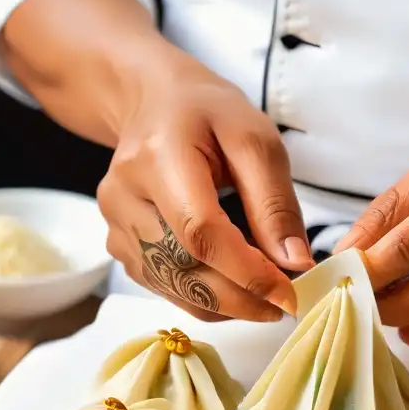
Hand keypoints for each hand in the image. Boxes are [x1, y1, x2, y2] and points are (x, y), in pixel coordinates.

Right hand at [97, 46, 313, 322]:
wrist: (154, 104)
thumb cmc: (208, 115)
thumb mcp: (255, 140)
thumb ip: (275, 203)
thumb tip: (294, 262)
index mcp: (159, 156)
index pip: (200, 232)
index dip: (246, 272)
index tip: (288, 293)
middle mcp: (125, 194)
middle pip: (182, 267)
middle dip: (240, 297)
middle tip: (283, 305)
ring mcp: (114, 222)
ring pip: (171, 285)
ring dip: (224, 304)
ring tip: (263, 298)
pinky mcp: (117, 244)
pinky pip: (162, 286)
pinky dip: (202, 297)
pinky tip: (233, 288)